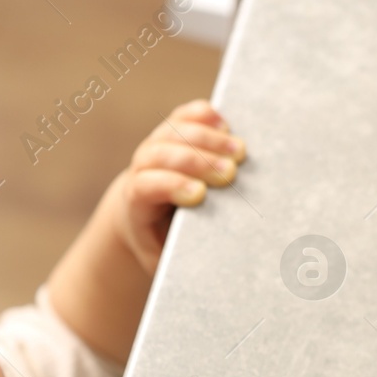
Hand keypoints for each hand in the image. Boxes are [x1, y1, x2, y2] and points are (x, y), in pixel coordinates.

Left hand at [110, 99, 247, 273]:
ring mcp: (156, 143)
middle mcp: (141, 167)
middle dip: (198, 162)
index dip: (172, 186)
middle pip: (163, 154)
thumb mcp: (165, 258)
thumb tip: (213, 262)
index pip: (147, 186)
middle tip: (231, 174)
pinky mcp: (172, 130)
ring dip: (208, 139)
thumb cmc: (162, 243)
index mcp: (135, 200)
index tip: (199, 196)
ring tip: (240, 151)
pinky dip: (205, 115)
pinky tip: (227, 126)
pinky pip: (186, 115)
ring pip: (175, 131)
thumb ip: (179, 255)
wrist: (144, 216)